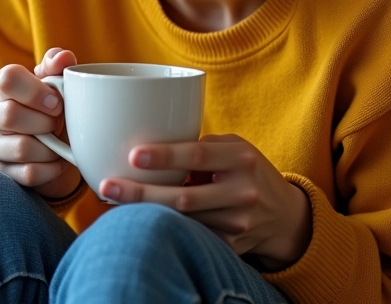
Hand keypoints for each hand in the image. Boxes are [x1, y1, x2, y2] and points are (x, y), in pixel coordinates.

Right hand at [0, 47, 81, 199]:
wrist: (54, 142)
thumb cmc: (52, 104)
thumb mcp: (57, 80)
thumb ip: (58, 64)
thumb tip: (63, 58)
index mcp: (0, 85)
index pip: (7, 79)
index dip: (35, 91)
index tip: (56, 102)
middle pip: (11, 115)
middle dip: (45, 121)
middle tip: (59, 122)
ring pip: (21, 147)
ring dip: (50, 147)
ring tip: (58, 143)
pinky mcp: (1, 171)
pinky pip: (28, 172)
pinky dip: (50, 168)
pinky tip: (57, 161)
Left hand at [98, 134, 311, 269]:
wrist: (283, 214)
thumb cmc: (247, 169)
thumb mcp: (233, 147)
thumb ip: (201, 145)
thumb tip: (154, 144)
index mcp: (240, 158)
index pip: (199, 155)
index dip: (165, 156)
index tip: (133, 155)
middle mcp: (241, 192)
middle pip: (184, 197)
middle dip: (142, 193)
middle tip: (107, 186)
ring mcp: (237, 224)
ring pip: (184, 222)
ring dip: (146, 213)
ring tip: (114, 200)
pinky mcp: (231, 247)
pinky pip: (192, 237)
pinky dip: (165, 229)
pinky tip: (140, 221)